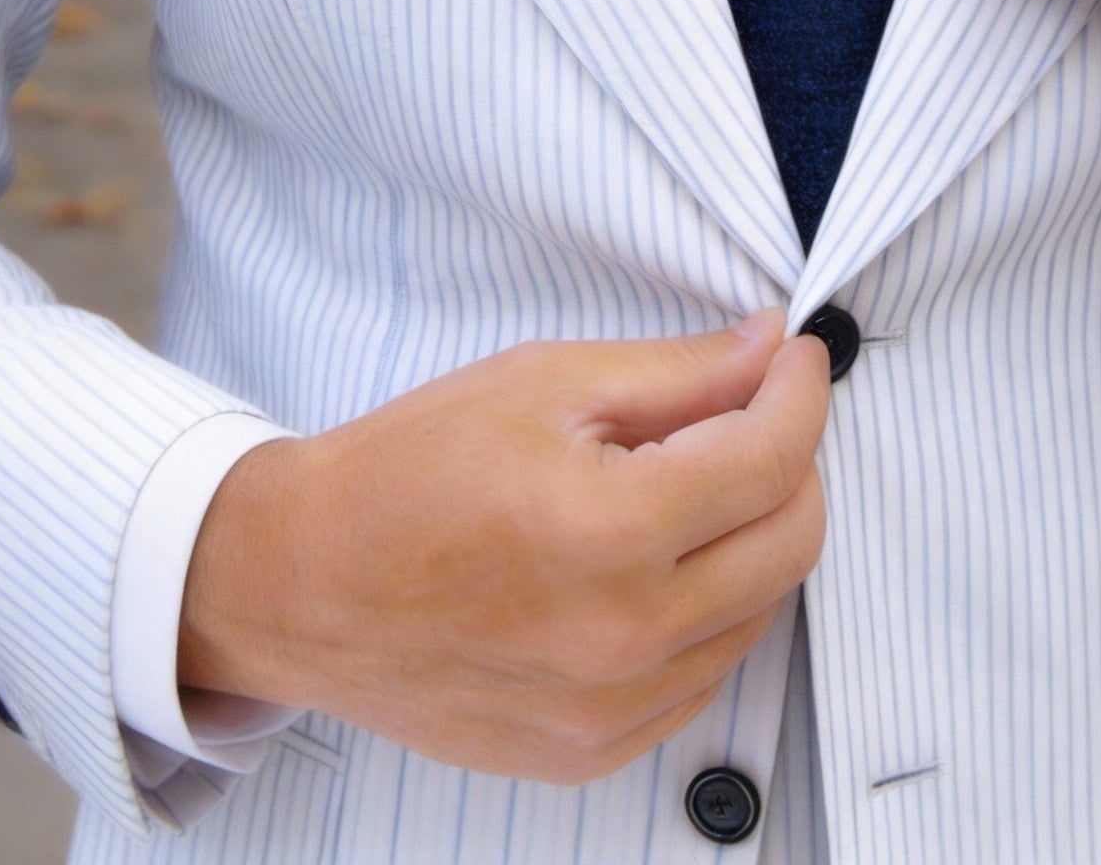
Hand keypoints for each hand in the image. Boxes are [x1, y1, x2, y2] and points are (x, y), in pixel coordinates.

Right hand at [178, 313, 829, 782]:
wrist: (300, 582)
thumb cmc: (406, 471)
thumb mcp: (544, 382)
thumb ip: (677, 372)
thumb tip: (771, 350)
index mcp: (610, 532)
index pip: (772, 458)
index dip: (801, 392)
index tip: (796, 359)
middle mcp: (624, 636)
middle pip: (792, 542)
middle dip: (794, 461)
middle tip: (755, 410)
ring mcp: (610, 710)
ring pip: (760, 612)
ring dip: (755, 536)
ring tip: (692, 483)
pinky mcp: (591, 750)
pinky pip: (704, 676)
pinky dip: (711, 609)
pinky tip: (661, 560)